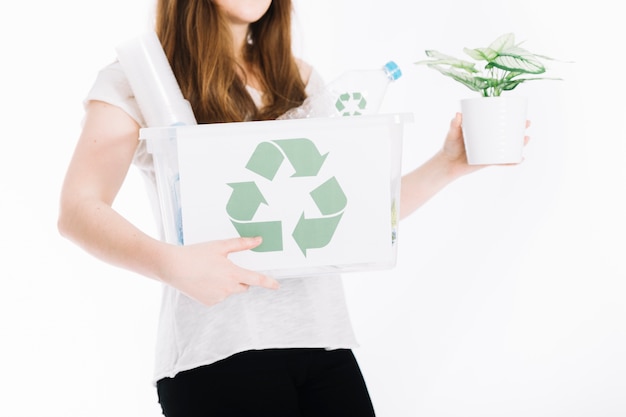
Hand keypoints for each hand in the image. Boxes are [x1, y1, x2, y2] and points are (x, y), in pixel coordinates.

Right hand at [159, 236, 279, 306]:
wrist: (172, 267)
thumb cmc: (196, 254)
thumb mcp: (220, 246)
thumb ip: (241, 244)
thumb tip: (258, 240)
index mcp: (233, 274)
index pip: (256, 279)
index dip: (268, 282)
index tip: (277, 285)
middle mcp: (228, 288)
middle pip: (244, 286)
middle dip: (241, 279)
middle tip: (228, 268)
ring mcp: (218, 297)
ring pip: (230, 291)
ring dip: (227, 284)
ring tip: (209, 272)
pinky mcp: (209, 302)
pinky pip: (219, 296)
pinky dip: (215, 290)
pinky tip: (203, 280)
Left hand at [440, 112, 530, 176]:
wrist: (447, 165)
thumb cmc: (449, 146)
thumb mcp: (452, 134)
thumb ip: (454, 125)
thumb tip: (458, 115)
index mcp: (482, 129)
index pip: (498, 120)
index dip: (509, 115)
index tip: (519, 110)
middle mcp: (489, 139)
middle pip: (508, 132)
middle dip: (520, 127)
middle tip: (527, 123)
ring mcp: (490, 150)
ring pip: (509, 146)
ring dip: (520, 143)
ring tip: (527, 139)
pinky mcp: (489, 161)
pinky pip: (503, 161)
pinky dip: (512, 161)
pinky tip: (520, 159)